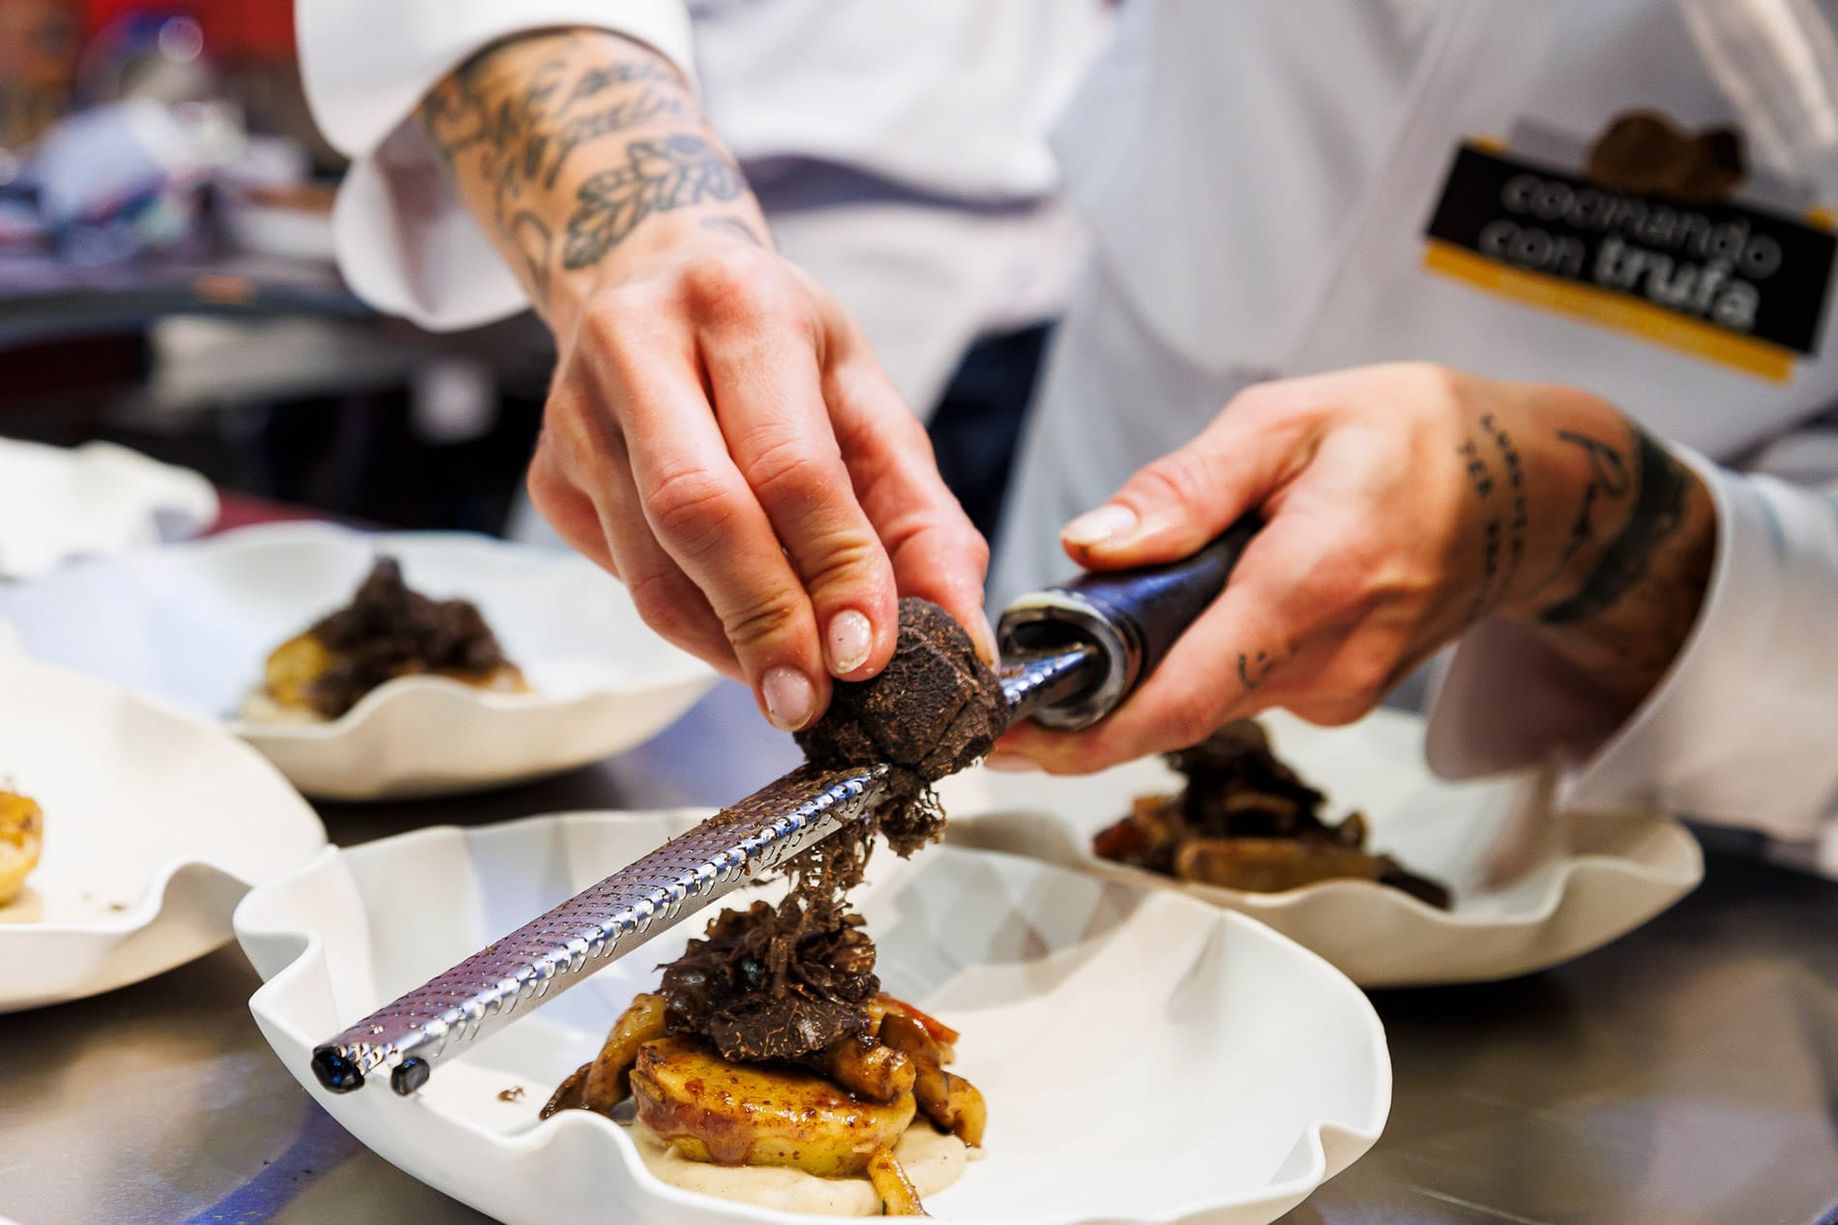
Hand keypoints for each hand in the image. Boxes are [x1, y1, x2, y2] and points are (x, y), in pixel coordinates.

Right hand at [420, 30, 990, 729]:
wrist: (653, 275)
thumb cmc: (780, 349)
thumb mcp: (869, 404)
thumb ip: (923, 520)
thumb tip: (958, 638)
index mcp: (741, 304)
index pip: (788, 462)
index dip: (832, 568)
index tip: (868, 655)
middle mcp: (640, 343)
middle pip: (697, 513)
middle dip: (765, 622)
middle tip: (811, 701)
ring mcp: (575, 412)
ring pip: (649, 568)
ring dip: (727, 644)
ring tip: (789, 683)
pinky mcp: (547, 473)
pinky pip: (623, 581)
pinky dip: (690, 626)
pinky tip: (733, 625)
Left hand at [995, 363, 1713, 773]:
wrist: (1534, 492)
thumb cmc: (1413, 436)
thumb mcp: (1289, 419)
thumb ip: (1187, 486)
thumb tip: (1089, 543)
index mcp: (1310, 584)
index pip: (1181, 695)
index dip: (1087, 734)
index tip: (1008, 746)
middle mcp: (1328, 662)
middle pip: (1178, 708)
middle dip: (1093, 699)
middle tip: (1024, 674)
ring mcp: (1340, 691)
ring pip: (1207, 700)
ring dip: (1147, 672)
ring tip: (1112, 616)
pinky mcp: (1340, 696)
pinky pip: (1242, 688)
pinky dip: (1199, 657)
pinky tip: (1198, 606)